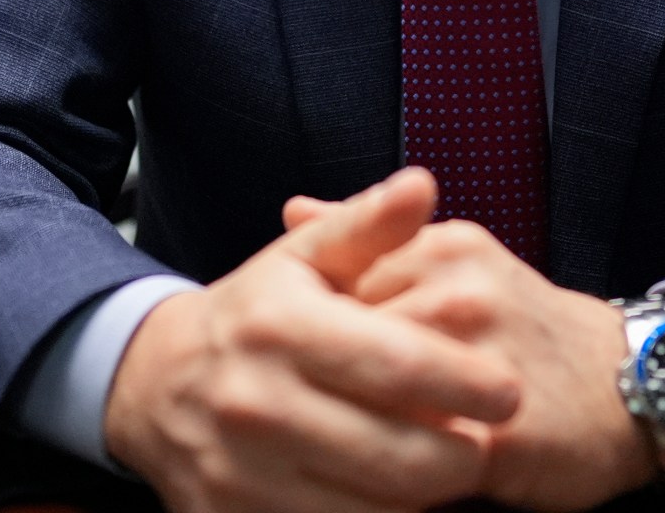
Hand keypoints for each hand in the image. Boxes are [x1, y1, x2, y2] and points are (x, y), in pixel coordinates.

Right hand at [106, 167, 522, 512]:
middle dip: (462, 454)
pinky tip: (391, 494)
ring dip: (425, 496)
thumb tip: (424, 184)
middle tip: (483, 439)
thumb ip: (368, 225)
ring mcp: (242, 474)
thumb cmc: (252, 318)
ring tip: (441, 466)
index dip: (467, 381)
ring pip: (376, 511)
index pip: (399, 364)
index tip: (511, 389)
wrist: (153, 385)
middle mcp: (257, 402)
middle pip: (400, 456)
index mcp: (281, 326)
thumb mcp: (301, 259)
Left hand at [285, 189, 654, 511]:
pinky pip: (416, 458)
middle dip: (321, 382)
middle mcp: (463, 296)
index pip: (335, 282)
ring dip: (348, 427)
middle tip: (303, 408)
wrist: (628, 383)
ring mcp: (482, 363)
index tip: (297, 356)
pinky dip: (385, 470)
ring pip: (374, 402)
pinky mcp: (500, 433)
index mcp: (444, 250)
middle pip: (347, 343)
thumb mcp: (455, 260)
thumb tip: (291, 210)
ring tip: (336, 440)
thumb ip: (374, 242)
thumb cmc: (525, 328)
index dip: (306, 330)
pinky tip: (372, 474)